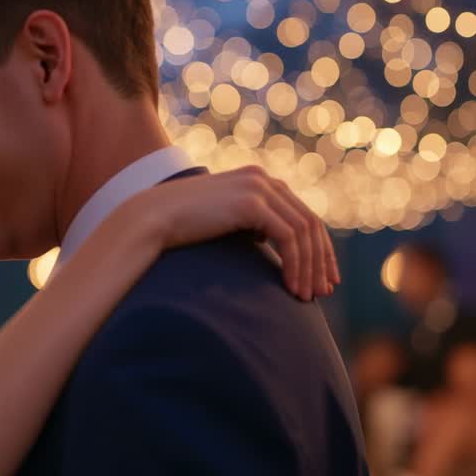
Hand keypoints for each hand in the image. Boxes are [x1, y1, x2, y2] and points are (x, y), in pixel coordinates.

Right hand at [140, 165, 339, 300]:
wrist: (151, 219)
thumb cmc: (180, 227)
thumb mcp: (222, 223)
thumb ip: (247, 225)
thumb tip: (266, 244)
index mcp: (258, 180)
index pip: (302, 214)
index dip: (318, 248)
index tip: (323, 277)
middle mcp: (262, 179)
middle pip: (310, 222)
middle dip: (320, 260)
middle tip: (324, 291)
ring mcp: (258, 187)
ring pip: (303, 231)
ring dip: (309, 267)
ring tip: (306, 297)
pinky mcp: (251, 202)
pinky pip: (289, 237)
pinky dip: (296, 264)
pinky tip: (291, 287)